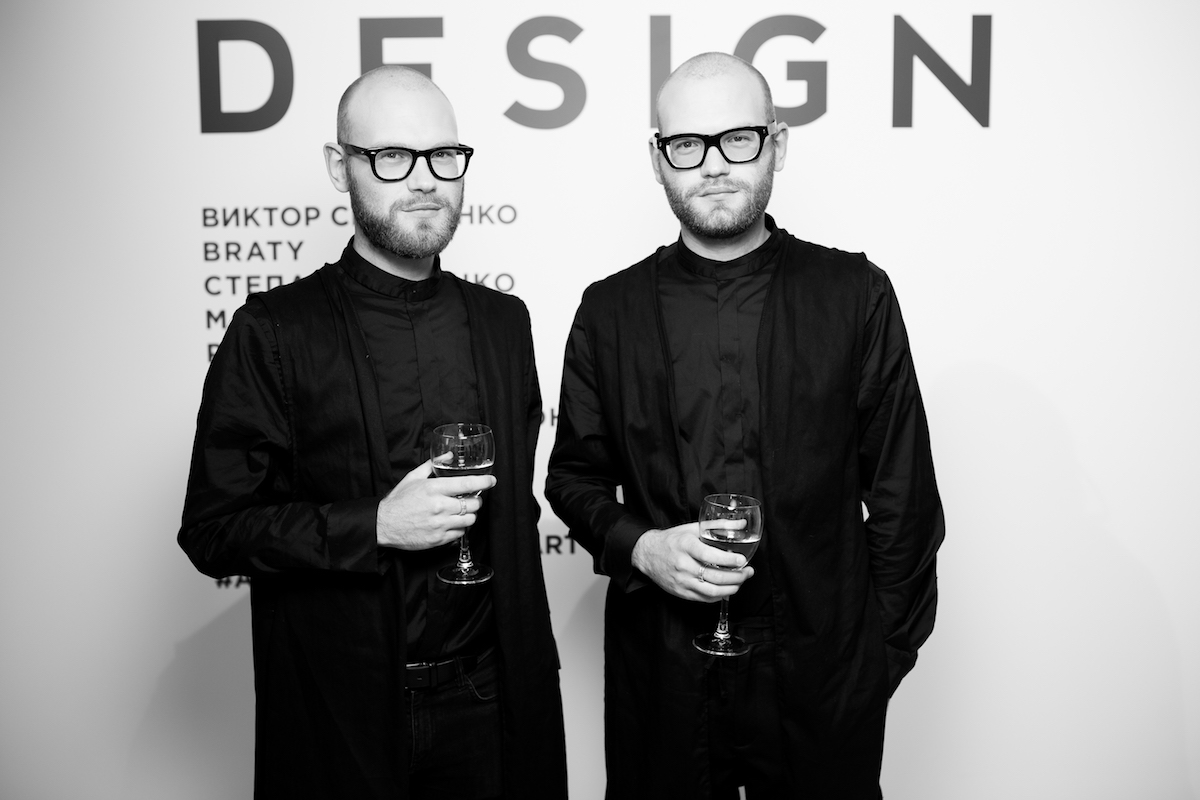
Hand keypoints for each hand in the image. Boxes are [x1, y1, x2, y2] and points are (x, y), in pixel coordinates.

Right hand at [376, 460, 495, 550]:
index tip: (491, 481)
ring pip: (470, 520)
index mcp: (434, 489)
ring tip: (461, 511)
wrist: (383, 524)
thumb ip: (432, 465)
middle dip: (476, 500)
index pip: (467, 483)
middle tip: (470, 498)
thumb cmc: (398, 501)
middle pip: (473, 504)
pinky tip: (452, 523)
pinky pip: (460, 533)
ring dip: (469, 515)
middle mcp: (439, 506)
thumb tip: (448, 456)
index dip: (484, 482)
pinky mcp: (438, 539)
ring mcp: (440, 524)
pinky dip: (460, 527)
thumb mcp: (413, 477)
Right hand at [630, 522, 754, 602]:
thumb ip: (717, 525)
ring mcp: (682, 581)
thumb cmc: (672, 540)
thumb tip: (741, 523)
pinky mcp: (681, 592)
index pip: (710, 556)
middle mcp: (683, 565)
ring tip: (741, 581)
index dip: (729, 560)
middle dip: (737, 576)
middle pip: (715, 576)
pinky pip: (705, 598)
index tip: (742, 560)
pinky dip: (720, 596)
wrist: (648, 554)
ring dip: (731, 588)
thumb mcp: (692, 528)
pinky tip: (727, 589)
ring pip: (712, 591)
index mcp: (686, 546)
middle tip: (748, 572)